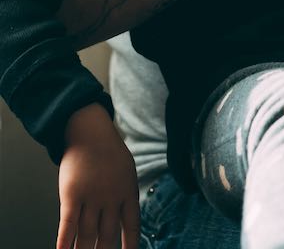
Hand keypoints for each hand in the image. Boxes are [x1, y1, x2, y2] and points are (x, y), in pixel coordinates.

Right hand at [57, 103, 139, 248]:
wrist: (91, 132)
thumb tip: (123, 220)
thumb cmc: (109, 153)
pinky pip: (68, 225)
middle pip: (107, 236)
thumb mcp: (126, 172)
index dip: (130, 244)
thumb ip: (125, 195)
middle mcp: (111, 197)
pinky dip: (65, 243)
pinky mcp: (71, 195)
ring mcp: (92, 197)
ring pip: (87, 235)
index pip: (131, 225)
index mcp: (128, 192)